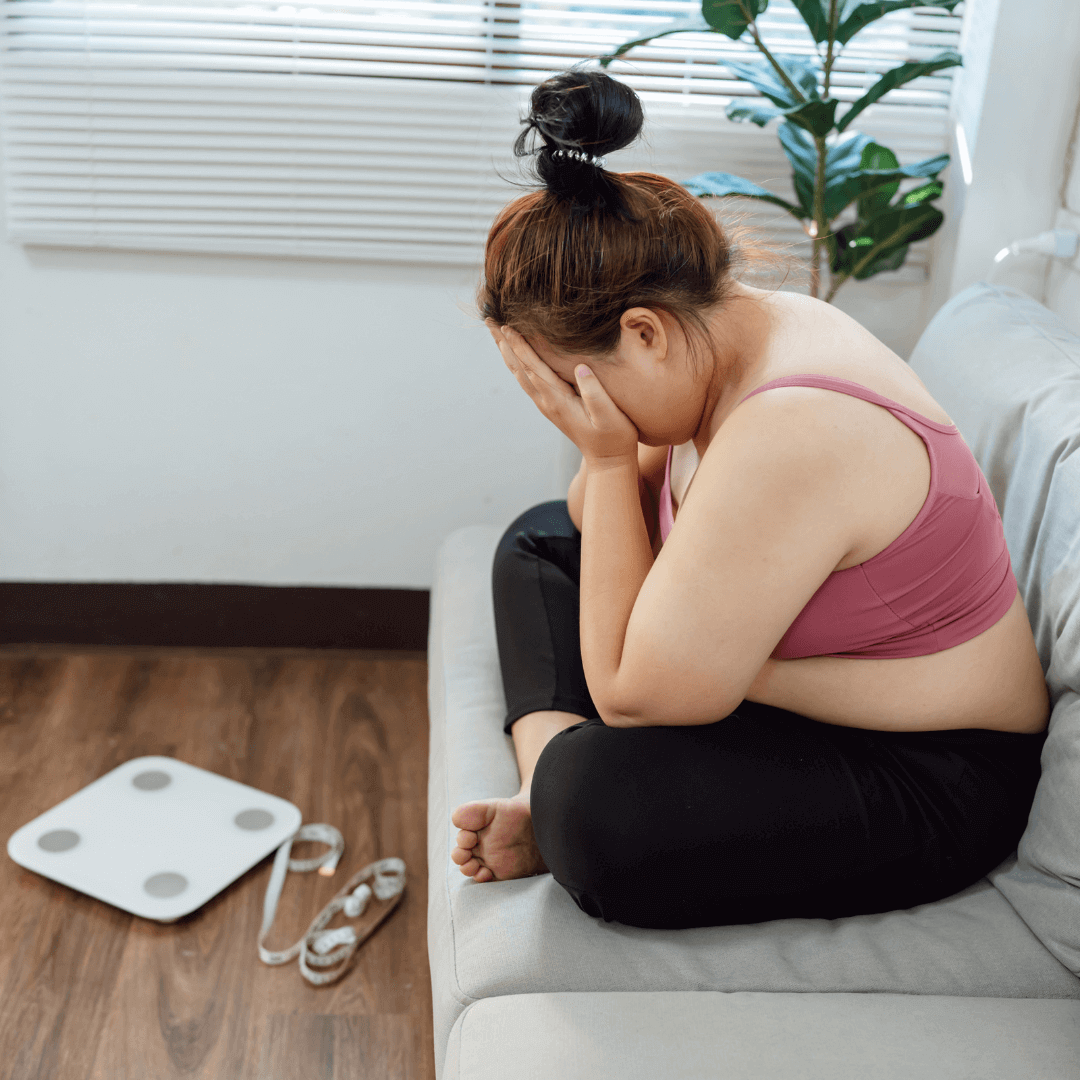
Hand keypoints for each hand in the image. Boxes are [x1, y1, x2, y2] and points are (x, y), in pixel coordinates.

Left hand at [487, 320, 638, 465]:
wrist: (609, 460)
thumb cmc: (614, 437)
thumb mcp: (609, 416)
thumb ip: (594, 392)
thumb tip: (579, 366)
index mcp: (557, 400)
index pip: (532, 367)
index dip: (519, 345)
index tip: (505, 325)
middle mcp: (546, 401)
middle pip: (519, 367)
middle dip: (504, 343)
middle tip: (490, 320)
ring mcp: (547, 404)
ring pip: (521, 373)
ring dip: (508, 352)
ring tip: (497, 333)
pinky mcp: (552, 405)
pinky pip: (529, 380)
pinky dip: (518, 363)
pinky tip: (517, 356)